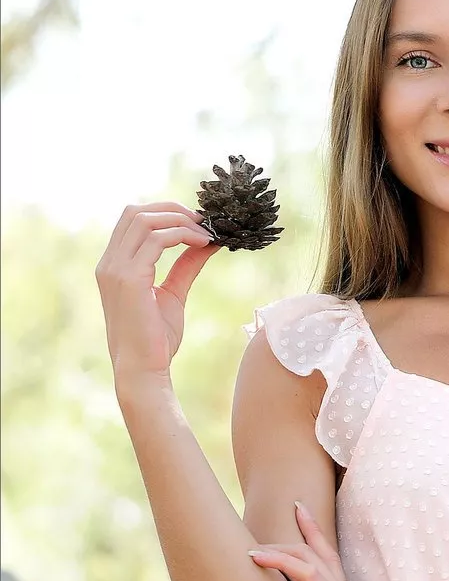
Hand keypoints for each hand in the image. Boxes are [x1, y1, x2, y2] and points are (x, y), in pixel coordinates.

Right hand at [95, 201, 221, 385]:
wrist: (144, 371)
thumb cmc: (156, 341)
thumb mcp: (173, 294)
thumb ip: (185, 266)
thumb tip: (207, 243)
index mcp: (114, 266)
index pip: (132, 220)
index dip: (164, 213)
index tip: (196, 222)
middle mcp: (109, 263)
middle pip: (135, 211)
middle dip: (172, 209)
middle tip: (204, 221)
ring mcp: (115, 269)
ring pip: (144, 220)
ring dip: (180, 221)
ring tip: (207, 234)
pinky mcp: (129, 278)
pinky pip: (156, 240)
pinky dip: (182, 235)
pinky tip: (203, 244)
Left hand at [247, 502, 420, 580]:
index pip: (328, 567)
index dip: (316, 541)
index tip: (303, 519)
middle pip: (317, 550)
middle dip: (302, 530)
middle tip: (288, 512)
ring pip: (302, 555)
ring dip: (276, 548)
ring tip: (251, 546)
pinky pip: (299, 569)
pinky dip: (275, 560)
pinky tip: (254, 557)